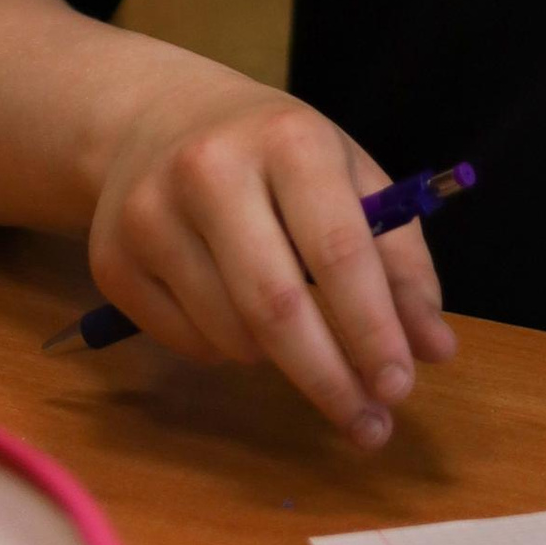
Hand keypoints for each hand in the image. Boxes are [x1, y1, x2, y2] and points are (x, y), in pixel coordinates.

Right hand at [89, 65, 457, 447]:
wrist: (155, 118)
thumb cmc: (275, 155)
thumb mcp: (349, 178)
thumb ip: (400, 262)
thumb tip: (434, 351)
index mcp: (288, 139)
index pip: (337, 251)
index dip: (373, 329)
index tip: (401, 386)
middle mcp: (210, 170)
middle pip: (275, 307)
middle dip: (330, 377)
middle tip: (370, 426)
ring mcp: (149, 215)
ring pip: (231, 337)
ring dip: (280, 363)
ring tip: (299, 339)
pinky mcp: (110, 260)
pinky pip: (187, 344)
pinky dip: (228, 352)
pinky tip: (235, 314)